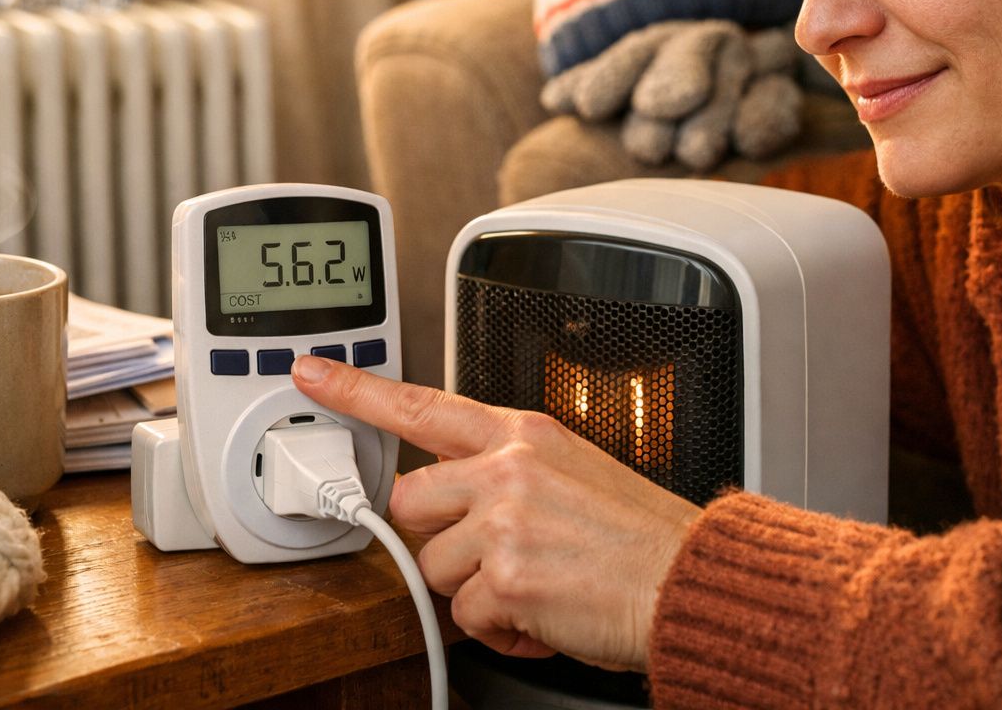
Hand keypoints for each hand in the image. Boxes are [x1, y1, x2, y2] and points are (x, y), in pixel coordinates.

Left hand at [291, 355, 700, 671]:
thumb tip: (461, 488)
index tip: (314, 371)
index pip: (424, 403)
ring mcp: (504, 523)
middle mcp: (509, 470)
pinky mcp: (507, 579)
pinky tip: (543, 617)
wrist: (687, 580)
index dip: (358, 388)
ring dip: (478, 590)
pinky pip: (469, 616)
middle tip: (494, 552)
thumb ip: (511, 470)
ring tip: (534, 586)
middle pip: (413, 500)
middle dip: (442, 537)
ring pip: (436, 567)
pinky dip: (504, 631)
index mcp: (525, 434)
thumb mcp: (576, 470)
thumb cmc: (641, 535)